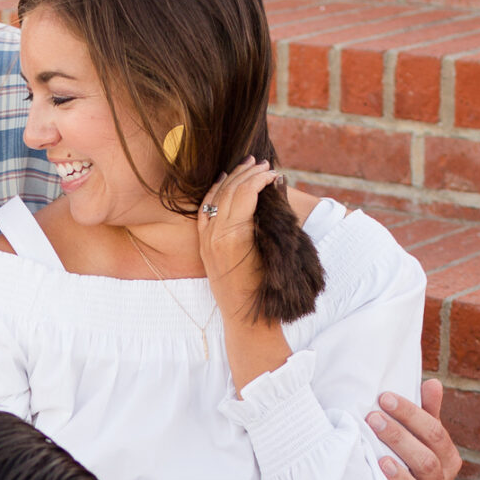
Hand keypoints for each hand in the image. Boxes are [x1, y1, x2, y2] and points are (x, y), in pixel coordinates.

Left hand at [196, 158, 278, 314]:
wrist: (246, 315)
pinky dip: (214, 193)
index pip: (246, 193)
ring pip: (217, 197)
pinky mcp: (203, 244)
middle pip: (230, 191)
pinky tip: (222, 180)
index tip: (273, 172)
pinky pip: (205, 210)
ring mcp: (207, 239)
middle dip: (247, 174)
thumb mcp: (274, 249)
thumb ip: (273, 216)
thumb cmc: (267, 286)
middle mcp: (216, 234)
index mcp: (234, 236)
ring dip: (232, 178)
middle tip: (262, 163)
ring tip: (246, 165)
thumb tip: (276, 184)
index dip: (260, 179)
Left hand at [370, 378, 462, 479]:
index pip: (434, 433)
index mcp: (447, 459)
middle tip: (371, 419)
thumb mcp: (419, 438)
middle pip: (426, 462)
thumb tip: (432, 383)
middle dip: (399, 439)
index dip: (410, 414)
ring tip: (381, 461)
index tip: (383, 397)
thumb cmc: (409, 462)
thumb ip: (426, 414)